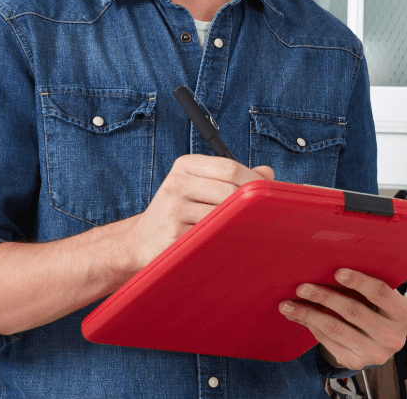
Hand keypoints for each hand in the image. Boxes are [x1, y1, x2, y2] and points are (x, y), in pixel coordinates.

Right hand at [124, 154, 273, 269]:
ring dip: (238, 222)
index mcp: (185, 165)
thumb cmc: (177, 211)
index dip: (253, 179)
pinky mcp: (173, 235)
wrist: (138, 241)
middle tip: (262, 213)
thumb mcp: (200, 185)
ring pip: (222, 214)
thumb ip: (232, 179)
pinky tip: (227, 240)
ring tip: (244, 227)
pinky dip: (223, 238)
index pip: (229, 167)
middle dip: (249, 203)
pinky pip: (211, 235)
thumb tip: (268, 172)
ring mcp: (173, 210)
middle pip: (229, 190)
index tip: (267, 191)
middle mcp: (176, 183)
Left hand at [278, 268, 406, 370]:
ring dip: (309, 314)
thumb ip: (367, 282)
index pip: (381, 293)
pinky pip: (329, 342)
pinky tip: (300, 316)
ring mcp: (374, 353)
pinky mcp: (356, 362)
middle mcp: (392, 336)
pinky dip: (311, 326)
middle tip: (302, 287)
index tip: (337, 271)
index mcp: (403, 313)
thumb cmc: (380, 307)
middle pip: (353, 312)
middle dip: (324, 297)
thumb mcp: (384, 295)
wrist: (384, 339)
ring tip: (289, 304)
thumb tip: (330, 263)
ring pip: (336, 329)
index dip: (358, 281)